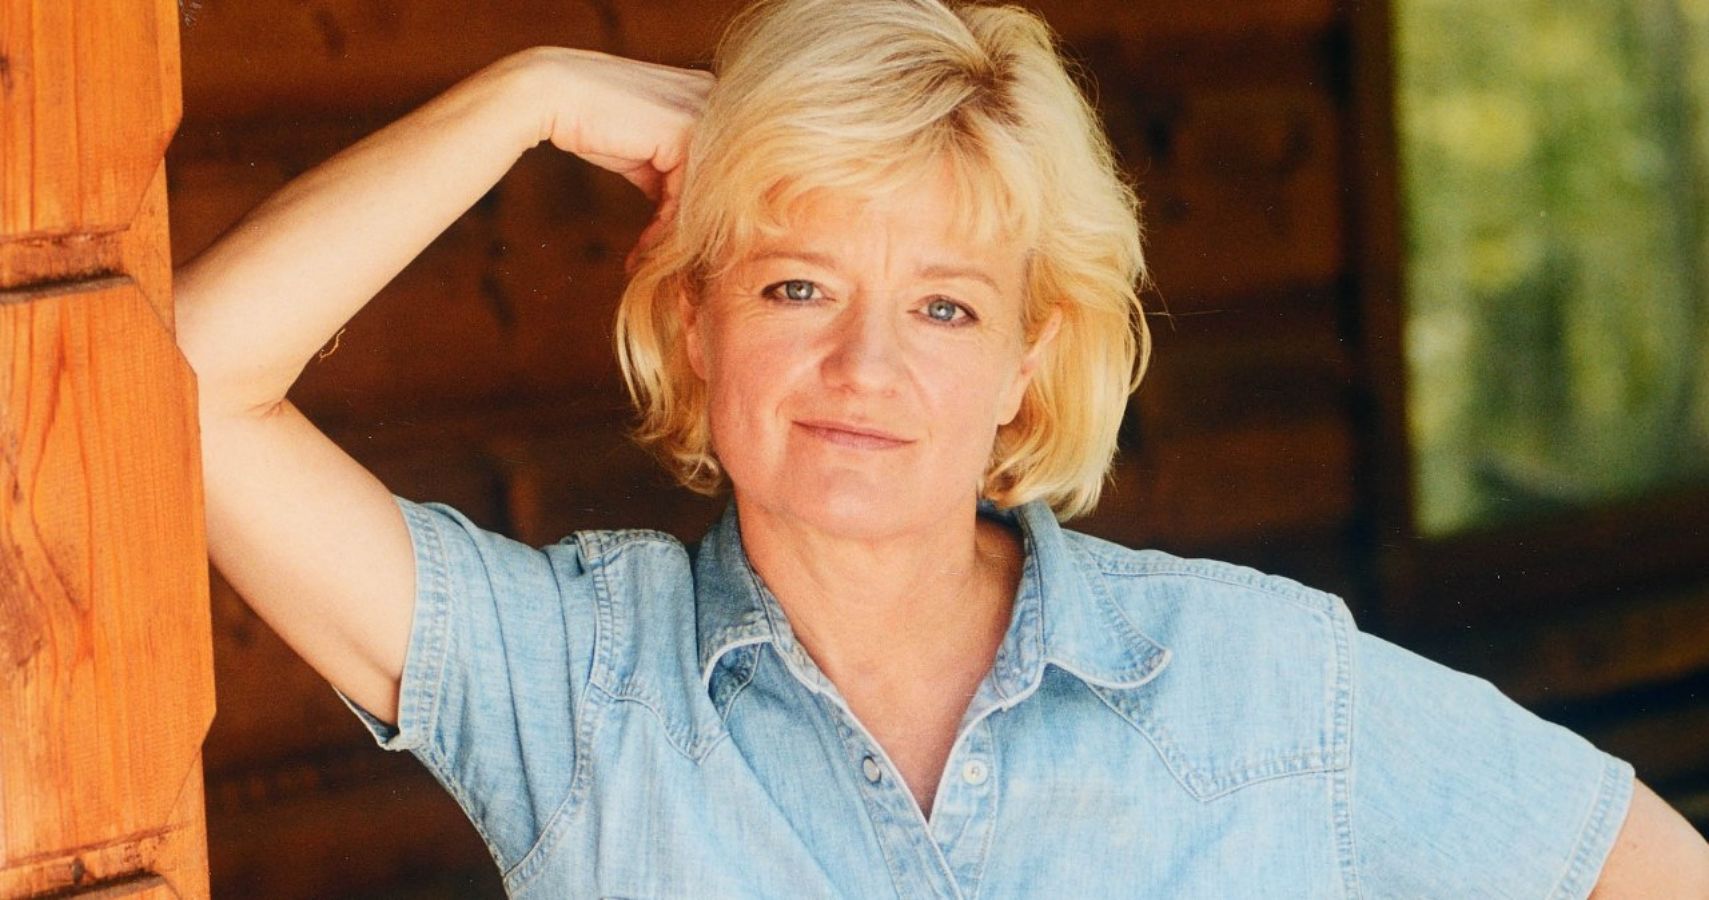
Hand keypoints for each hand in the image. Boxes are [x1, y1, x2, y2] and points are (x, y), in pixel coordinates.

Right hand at [512, 47, 714, 270]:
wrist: (552, 94)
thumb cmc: (592, 121)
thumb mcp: (642, 151)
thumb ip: (669, 174)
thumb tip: (680, 214)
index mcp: (709, 97)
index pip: (715, 169)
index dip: (690, 212)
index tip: (664, 246)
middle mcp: (714, 99)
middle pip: (714, 183)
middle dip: (687, 228)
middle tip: (659, 262)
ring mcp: (703, 112)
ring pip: (702, 196)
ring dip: (673, 235)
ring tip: (644, 257)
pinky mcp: (684, 131)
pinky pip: (684, 196)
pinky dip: (664, 228)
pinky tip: (641, 246)